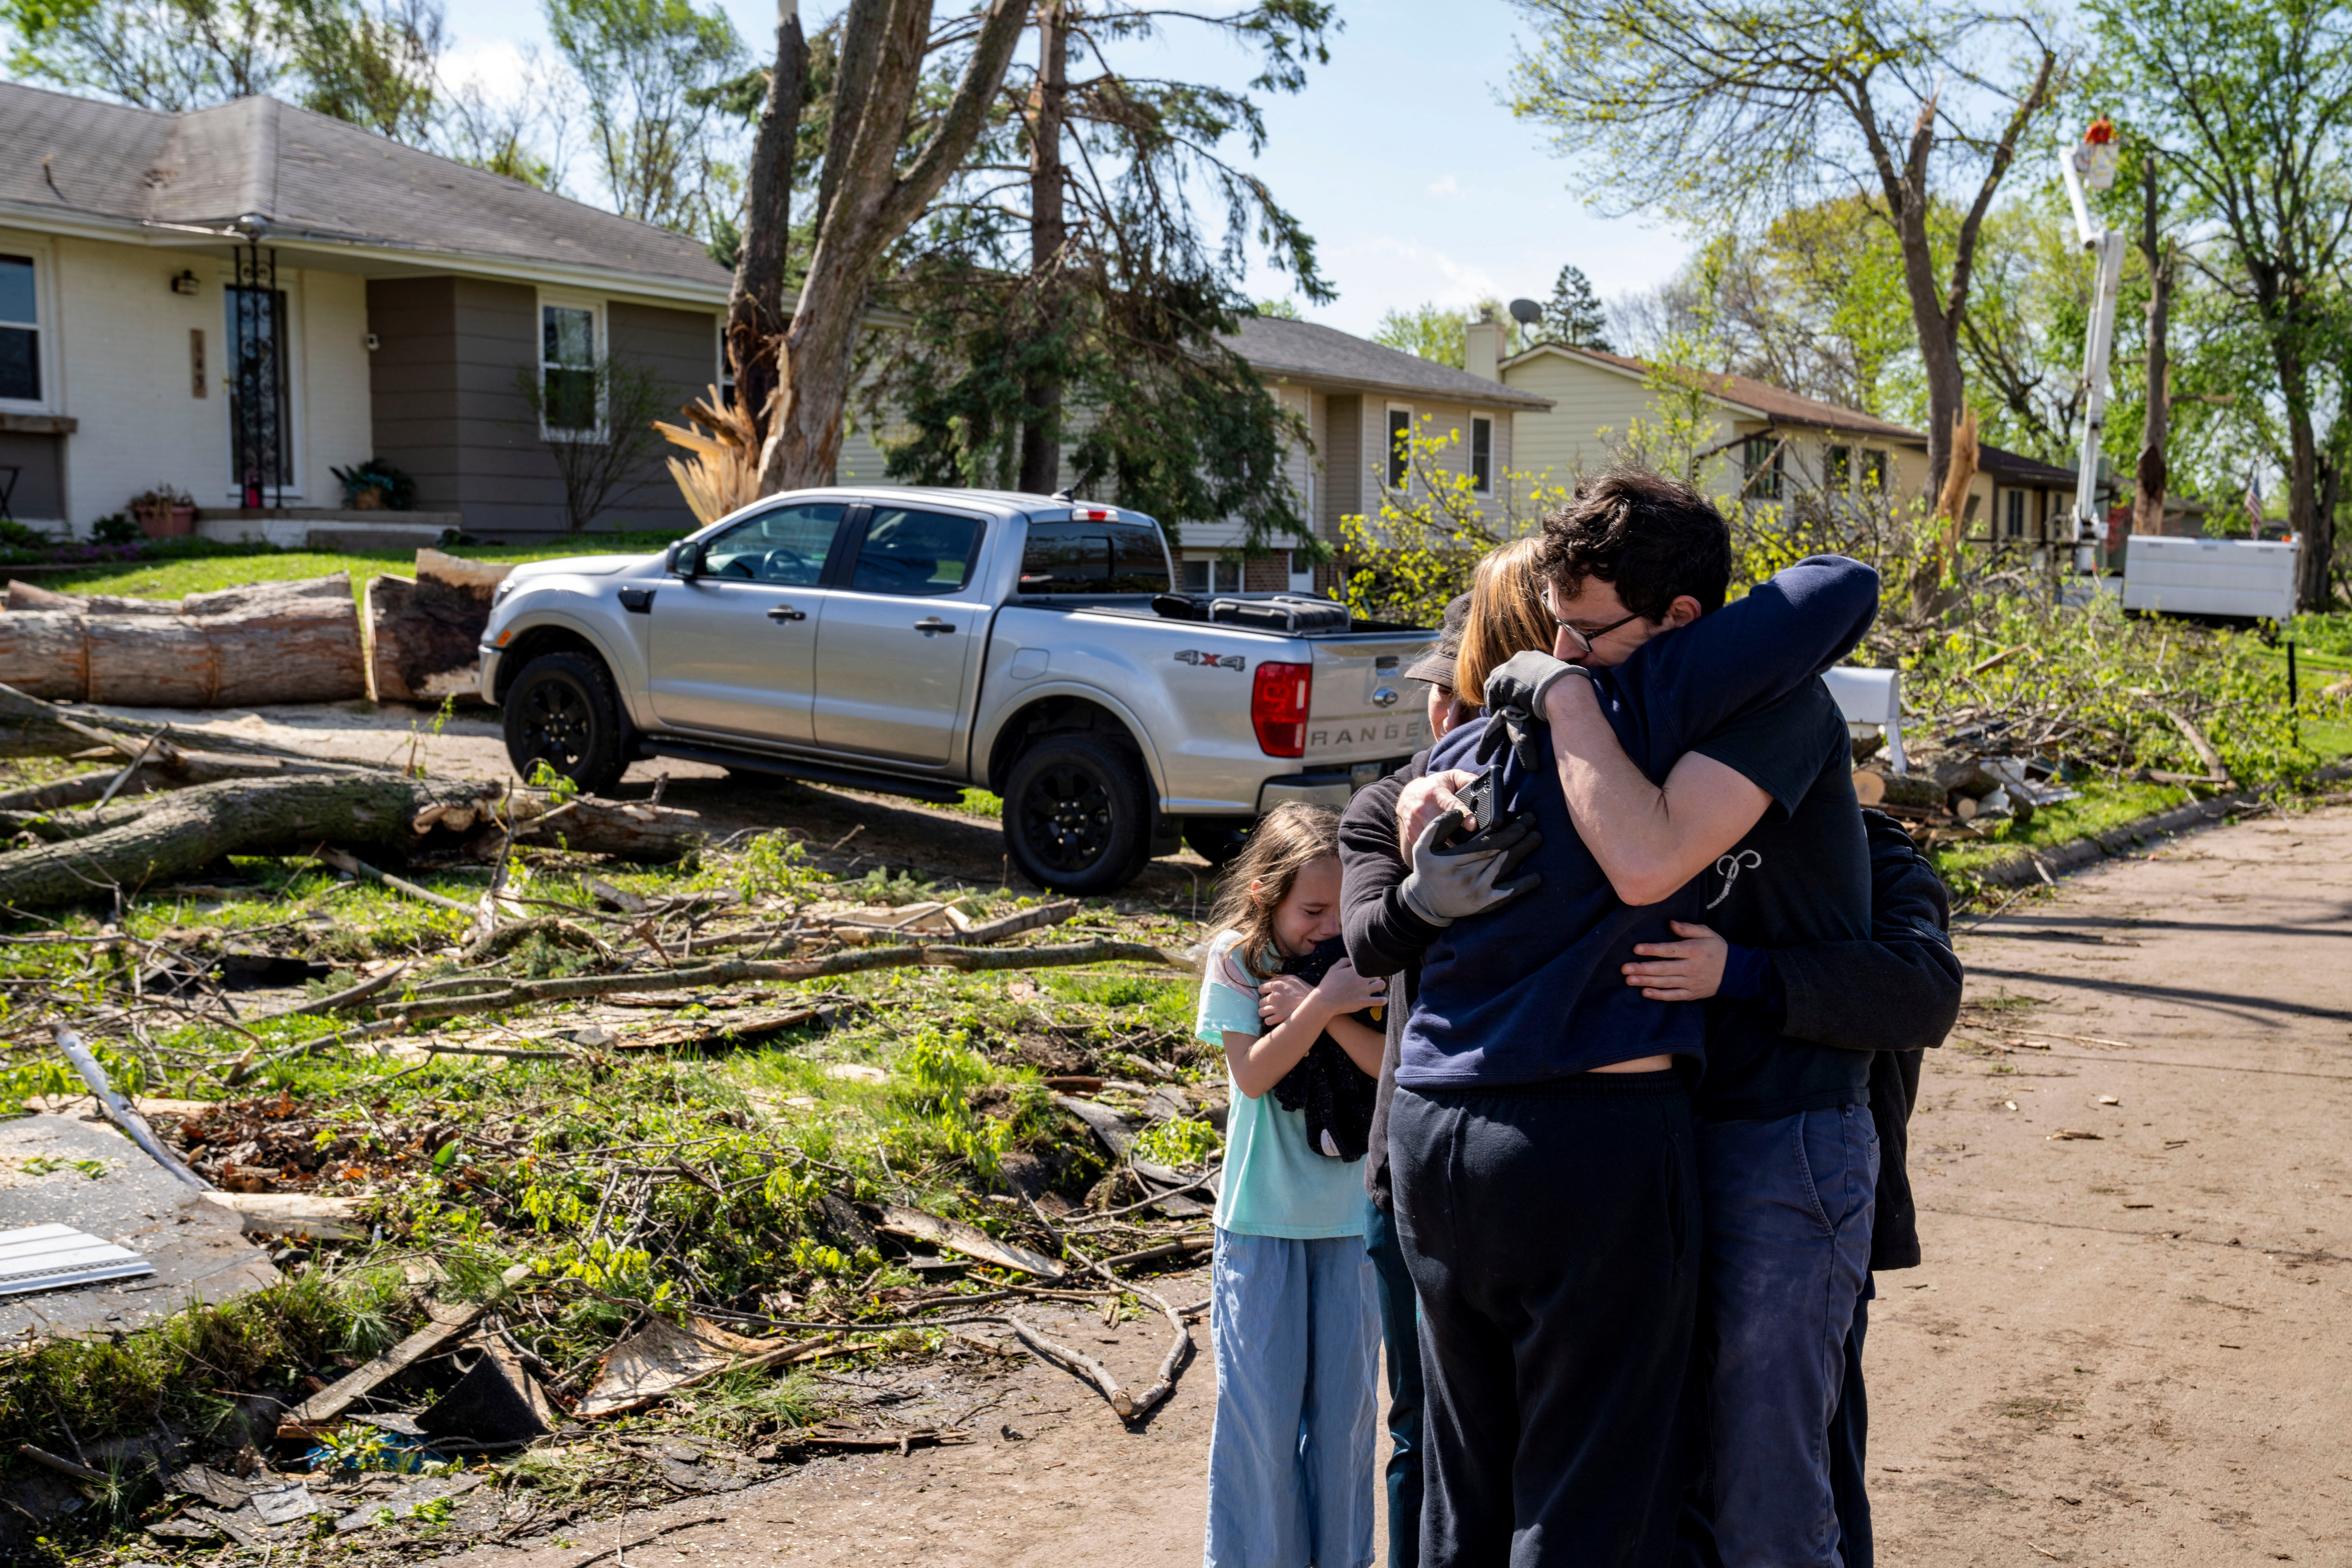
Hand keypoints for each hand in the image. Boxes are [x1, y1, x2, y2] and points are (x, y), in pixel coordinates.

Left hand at [1257, 972, 1311, 1028]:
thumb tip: (1268, 982)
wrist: (1315, 1002)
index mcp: (1276, 985)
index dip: (1264, 992)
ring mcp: (1277, 1008)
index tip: (1268, 994)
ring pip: (1261, 1012)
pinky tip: (1274, 1018)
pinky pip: (1267, 1021)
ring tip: (1271, 1012)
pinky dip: (1269, 1020)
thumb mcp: (1292, 978)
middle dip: (1265, 1003)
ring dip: (1265, 1012)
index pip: (1260, 989)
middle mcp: (1274, 996)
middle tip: (1273, 1004)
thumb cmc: (1304, 989)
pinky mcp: (1280, 1018)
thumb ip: (1279, 978)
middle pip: (1261, 1001)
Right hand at [1311, 955, 1387, 1013]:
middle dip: (1374, 975)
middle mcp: (1362, 979)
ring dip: (1380, 985)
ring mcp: (1365, 991)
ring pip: (1381, 985)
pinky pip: (1380, 1001)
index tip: (1368, 969)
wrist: (1325, 1001)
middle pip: (1377, 974)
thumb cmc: (1328, 984)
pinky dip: (1383, 1000)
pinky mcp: (1365, 1002)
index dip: (1369, 966)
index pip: (1370, 964)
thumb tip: (1352, 959)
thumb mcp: (1333, 968)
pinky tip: (1382, 999)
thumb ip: (1344, 961)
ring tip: (1376, 987)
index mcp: (1356, 970)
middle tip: (1371, 978)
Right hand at [1397, 769, 1477, 855]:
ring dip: (1444, 845)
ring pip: (1431, 838)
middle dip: (1454, 835)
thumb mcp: (1450, 777)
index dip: (1462, 815)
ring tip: (1456, 850)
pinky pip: (1423, 844)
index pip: (1450, 805)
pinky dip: (1433, 848)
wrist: (1409, 793)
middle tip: (1467, 845)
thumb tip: (1480, 783)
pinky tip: (1441, 849)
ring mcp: (1414, 821)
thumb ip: (1466, 779)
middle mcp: (1422, 807)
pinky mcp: (1410, 831)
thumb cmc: (1434, 786)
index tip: (1472, 826)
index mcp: (1435, 793)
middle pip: (1440, 825)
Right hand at [1398, 808, 1543, 925]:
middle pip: (1500, 852)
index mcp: (1454, 859)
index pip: (1486, 842)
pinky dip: (1522, 886)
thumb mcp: (1423, 845)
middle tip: (1532, 821)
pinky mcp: (1483, 904)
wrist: (1424, 903)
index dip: (1506, 829)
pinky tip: (1537, 878)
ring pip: (1505, 868)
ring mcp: (1477, 891)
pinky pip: (1506, 894)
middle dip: (1519, 835)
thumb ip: (1438, 826)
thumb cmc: (1427, 870)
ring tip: (1536, 837)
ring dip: (1523, 852)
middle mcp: (1467, 875)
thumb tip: (1460, 814)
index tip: (1518, 817)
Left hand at [1478, 650, 1588, 771]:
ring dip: (1496, 697)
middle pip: (1501, 673)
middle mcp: (1519, 658)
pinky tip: (1499, 712)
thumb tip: (1550, 691)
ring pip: (1494, 683)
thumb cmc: (1567, 689)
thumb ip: (1546, 680)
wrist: (1563, 690)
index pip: (1515, 669)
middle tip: (1503, 703)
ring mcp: (1509, 667)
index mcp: (1533, 657)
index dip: (1512, 683)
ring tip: (1501, 710)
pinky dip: (1493, 703)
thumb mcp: (1556, 679)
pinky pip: (1492, 693)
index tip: (1514, 695)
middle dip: (1501, 688)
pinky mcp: (1502, 679)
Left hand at [1623, 921, 1728, 1000]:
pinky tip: (1645, 993)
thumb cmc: (1718, 949)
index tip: (1636, 949)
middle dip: (1642, 968)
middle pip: (1663, 969)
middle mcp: (1691, 967)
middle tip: (1624, 968)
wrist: (1736, 972)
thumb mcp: (1707, 933)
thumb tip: (1670, 923)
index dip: (1652, 950)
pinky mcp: (1692, 993)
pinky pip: (1673, 996)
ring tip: (1629, 980)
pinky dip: (1659, 995)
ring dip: (1646, 982)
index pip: (1669, 950)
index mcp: (1694, 950)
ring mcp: (1691, 982)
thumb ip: (1688, 928)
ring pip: (1665, 983)